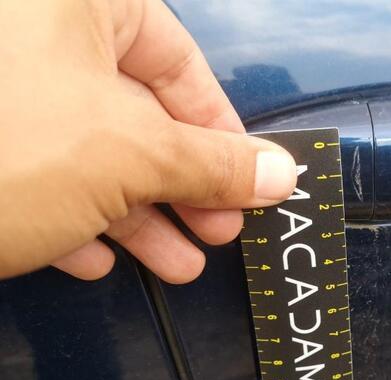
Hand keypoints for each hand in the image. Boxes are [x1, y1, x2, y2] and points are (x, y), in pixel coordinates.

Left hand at [0, 0, 296, 283]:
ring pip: (88, 150)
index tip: (250, 180)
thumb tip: (282, 173)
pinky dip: (73, 218)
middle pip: (135, 112)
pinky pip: (36, 172)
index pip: (178, 61)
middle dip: (183, 186)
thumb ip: (216, 163)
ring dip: (138, 216)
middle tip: (219, 230)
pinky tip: (94, 260)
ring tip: (176, 264)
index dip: (222, 130)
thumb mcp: (132, 154)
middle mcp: (30, 35)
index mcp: (74, 3)